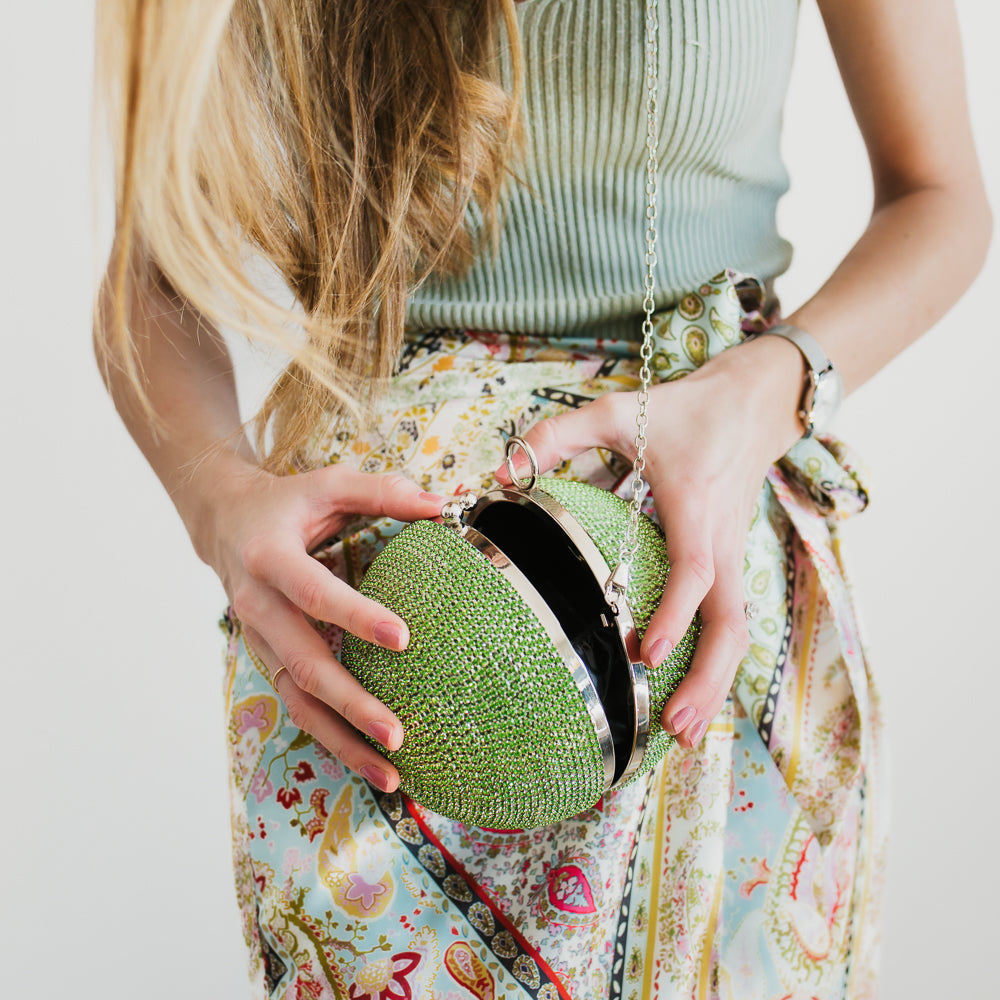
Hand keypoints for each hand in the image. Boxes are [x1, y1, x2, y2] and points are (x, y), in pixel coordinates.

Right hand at [200, 459, 445, 790]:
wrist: (222, 522)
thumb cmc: (284, 503)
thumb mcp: (328, 484)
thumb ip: (382, 492)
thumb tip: (440, 504)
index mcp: (270, 559)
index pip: (314, 594)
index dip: (356, 616)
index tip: (403, 638)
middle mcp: (258, 608)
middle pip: (304, 665)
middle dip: (351, 704)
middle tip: (398, 733)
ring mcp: (260, 642)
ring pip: (297, 701)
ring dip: (341, 741)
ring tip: (390, 772)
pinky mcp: (269, 660)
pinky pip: (298, 705)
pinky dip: (331, 738)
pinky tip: (369, 761)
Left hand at [497, 336, 804, 748]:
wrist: (750, 404)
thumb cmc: (683, 411)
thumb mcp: (616, 409)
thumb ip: (558, 435)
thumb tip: (502, 472)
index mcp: (694, 506)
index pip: (695, 568)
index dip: (676, 612)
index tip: (647, 651)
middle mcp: (723, 540)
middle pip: (731, 621)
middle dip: (708, 678)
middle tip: (671, 726)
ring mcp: (734, 555)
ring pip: (737, 630)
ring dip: (715, 683)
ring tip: (681, 733)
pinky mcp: (733, 563)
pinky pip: (728, 620)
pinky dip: (714, 663)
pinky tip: (689, 696)